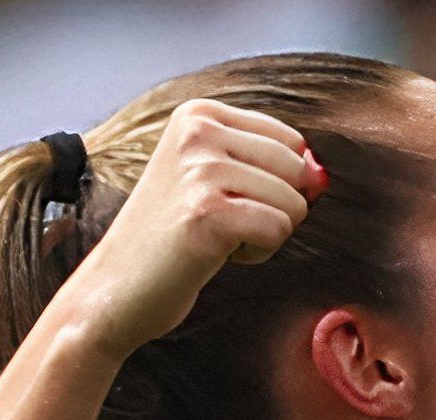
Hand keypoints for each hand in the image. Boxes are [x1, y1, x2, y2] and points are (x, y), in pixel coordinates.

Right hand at [51, 99, 320, 356]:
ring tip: (214, 239)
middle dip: (273, 208)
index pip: (290, 140)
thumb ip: (267, 165)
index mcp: (198, 114)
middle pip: (296, 168)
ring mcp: (201, 170)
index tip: (223, 200)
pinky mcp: (208, 213)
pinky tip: (213, 254)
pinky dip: (256, 253)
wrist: (114, 290)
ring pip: (293, 202)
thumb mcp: (210, 180)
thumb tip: (321, 175)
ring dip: (264, 233)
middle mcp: (198, 132)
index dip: (275, 183)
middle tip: (219, 224)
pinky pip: (278, 230)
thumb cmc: (169, 240)